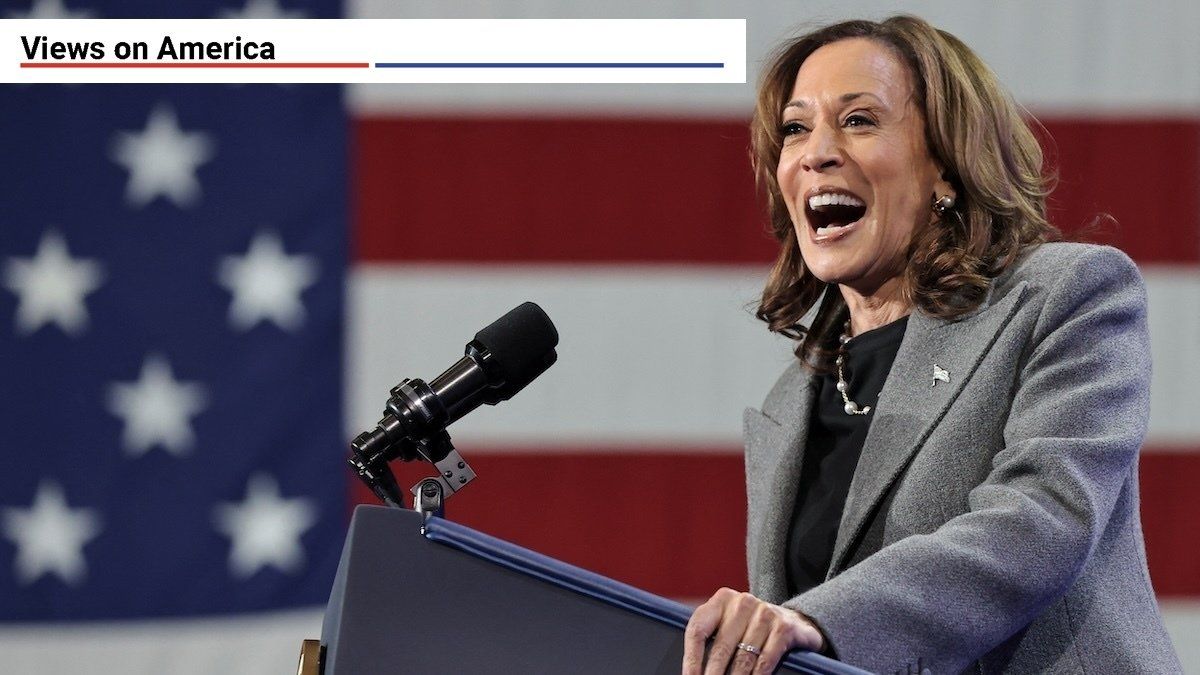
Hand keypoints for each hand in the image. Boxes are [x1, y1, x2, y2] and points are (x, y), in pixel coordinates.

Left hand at [682, 587, 824, 674]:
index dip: (691, 659)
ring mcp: (765, 614)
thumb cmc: (751, 627)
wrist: (794, 619)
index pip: (698, 630)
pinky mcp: (784, 628)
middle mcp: (742, 603)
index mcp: (721, 600)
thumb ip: (712, 639)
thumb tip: (694, 671)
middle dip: (712, 674)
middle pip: (720, 648)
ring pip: (743, 657)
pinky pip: (765, 660)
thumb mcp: (729, 625)